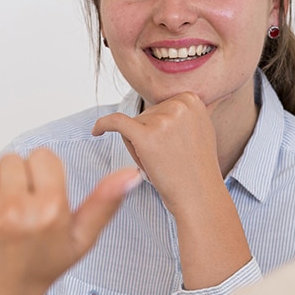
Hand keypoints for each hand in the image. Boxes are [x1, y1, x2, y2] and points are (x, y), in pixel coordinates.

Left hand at [0, 101, 138, 294]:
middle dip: (14, 180)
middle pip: (12, 159)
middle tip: (13, 213)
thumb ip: (104, 204)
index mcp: (48, 211)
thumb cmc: (37, 271)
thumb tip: (131, 174)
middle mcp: (13, 210)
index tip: (37, 199)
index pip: (43, 158)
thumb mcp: (79, 241)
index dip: (41, 176)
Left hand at [90, 92, 221, 217]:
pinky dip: (102, 125)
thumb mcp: (199, 129)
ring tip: (160, 162)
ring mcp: (163, 119)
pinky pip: (115, 122)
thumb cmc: (193, 168)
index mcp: (191, 100)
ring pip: (133, 125)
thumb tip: (172, 101)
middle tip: (168, 158)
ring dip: (138, 145)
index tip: (170, 146)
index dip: (159, 128)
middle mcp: (179, 105)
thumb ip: (184, 113)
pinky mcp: (146, 135)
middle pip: (145, 115)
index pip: (158, 107)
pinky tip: (95, 132)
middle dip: (149, 136)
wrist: (197, 195)